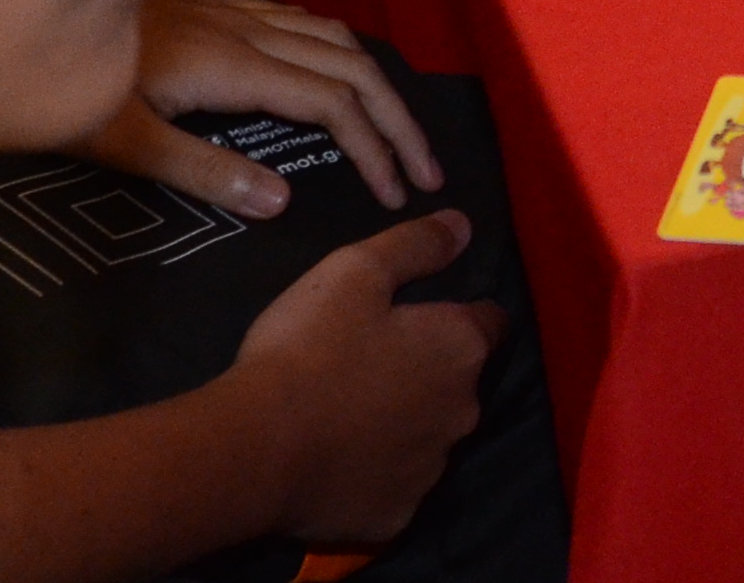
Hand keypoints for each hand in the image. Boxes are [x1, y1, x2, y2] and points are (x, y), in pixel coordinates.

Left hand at [82, 0, 444, 215]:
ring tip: (398, 131)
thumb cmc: (66, 90)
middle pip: (351, 66)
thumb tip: (283, 201)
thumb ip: (203, 171)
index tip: (396, 194)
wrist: (30, 9)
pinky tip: (340, 75)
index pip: (333, 102)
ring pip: (335, 37)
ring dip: (377, 84)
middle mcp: (246, 31)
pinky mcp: (220, 10)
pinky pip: (307, 23)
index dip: (375, 147)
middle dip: (398, 118)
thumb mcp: (124, 142)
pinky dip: (344, 54)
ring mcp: (235, 14)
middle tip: (427, 171)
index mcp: (233, 65)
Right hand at [213, 210, 499, 548]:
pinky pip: (396, 484)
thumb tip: (464, 226)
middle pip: (458, 382)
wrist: (255, 449)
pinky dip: (376, 470)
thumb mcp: (355, 271)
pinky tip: (339, 458)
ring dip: (404, 422)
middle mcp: (462, 412)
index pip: (488, 322)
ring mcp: (430, 470)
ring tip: (348, 411)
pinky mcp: (396, 515)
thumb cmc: (310, 349)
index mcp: (460, 349)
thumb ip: (416, 245)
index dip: (457, 313)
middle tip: (369, 361)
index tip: (418, 315)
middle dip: (428, 370)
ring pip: (429, 435)